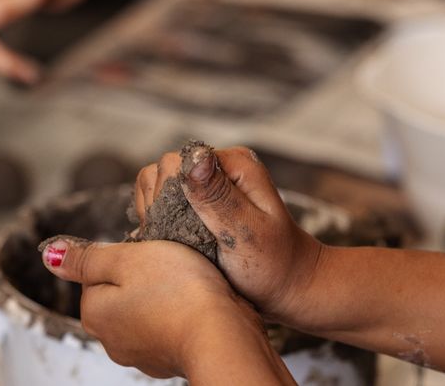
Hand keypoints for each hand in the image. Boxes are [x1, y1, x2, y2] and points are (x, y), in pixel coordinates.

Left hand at [40, 238, 293, 383]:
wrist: (223, 334)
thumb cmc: (179, 292)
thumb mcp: (127, 258)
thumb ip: (86, 258)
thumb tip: (50, 255)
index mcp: (94, 312)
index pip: (95, 272)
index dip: (124, 254)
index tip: (148, 253)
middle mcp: (111, 339)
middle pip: (118, 292)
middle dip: (140, 276)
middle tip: (168, 266)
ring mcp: (140, 353)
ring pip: (143, 309)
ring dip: (160, 295)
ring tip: (184, 284)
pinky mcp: (167, 358)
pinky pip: (165, 326)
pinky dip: (177, 314)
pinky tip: (194, 304)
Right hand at [134, 147, 323, 327]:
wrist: (288, 285)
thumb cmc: (273, 265)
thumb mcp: (247, 234)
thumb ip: (218, 197)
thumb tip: (195, 159)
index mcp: (233, 163)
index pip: (174, 164)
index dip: (167, 197)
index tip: (183, 230)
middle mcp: (218, 167)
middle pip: (162, 173)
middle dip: (162, 207)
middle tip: (184, 241)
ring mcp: (208, 184)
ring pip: (156, 187)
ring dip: (159, 215)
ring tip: (180, 243)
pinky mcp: (200, 202)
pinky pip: (162, 203)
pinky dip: (161, 222)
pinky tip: (175, 244)